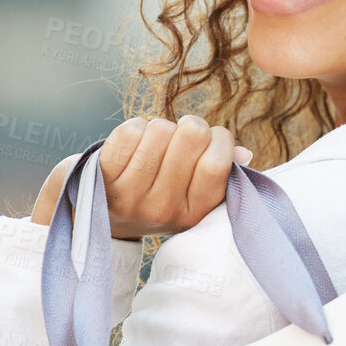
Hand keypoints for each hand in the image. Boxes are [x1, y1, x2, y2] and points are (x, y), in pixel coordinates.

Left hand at [30, 117, 252, 240]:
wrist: (102, 219)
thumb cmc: (157, 195)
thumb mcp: (191, 193)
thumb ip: (219, 173)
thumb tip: (243, 154)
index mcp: (194, 213)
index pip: (217, 163)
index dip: (218, 138)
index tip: (211, 141)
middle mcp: (164, 209)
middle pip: (191, 136)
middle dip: (189, 126)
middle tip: (181, 138)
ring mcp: (131, 196)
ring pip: (160, 129)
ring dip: (158, 128)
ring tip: (153, 146)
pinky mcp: (103, 178)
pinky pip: (130, 132)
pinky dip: (134, 128)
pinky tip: (131, 146)